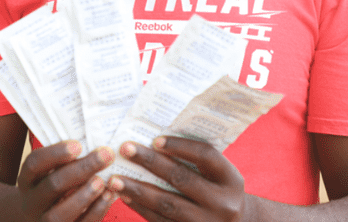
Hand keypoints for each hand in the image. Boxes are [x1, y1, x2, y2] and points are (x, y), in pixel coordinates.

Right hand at [18, 140, 118, 221]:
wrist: (42, 216)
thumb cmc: (53, 185)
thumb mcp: (50, 170)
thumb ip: (66, 159)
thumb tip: (96, 140)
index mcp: (27, 180)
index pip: (34, 164)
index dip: (55, 153)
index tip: (79, 145)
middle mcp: (31, 202)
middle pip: (51, 187)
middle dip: (80, 170)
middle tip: (104, 156)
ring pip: (58, 215)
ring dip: (84, 196)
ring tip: (103, 181)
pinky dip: (95, 212)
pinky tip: (109, 196)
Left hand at [108, 137, 253, 221]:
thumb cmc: (219, 191)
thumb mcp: (219, 175)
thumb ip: (196, 160)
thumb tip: (155, 141)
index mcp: (231, 180)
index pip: (206, 156)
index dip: (180, 146)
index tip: (155, 139)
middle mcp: (223, 203)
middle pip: (182, 178)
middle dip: (150, 162)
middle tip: (125, 149)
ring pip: (168, 204)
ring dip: (138, 190)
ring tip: (115, 179)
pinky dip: (141, 208)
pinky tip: (125, 197)